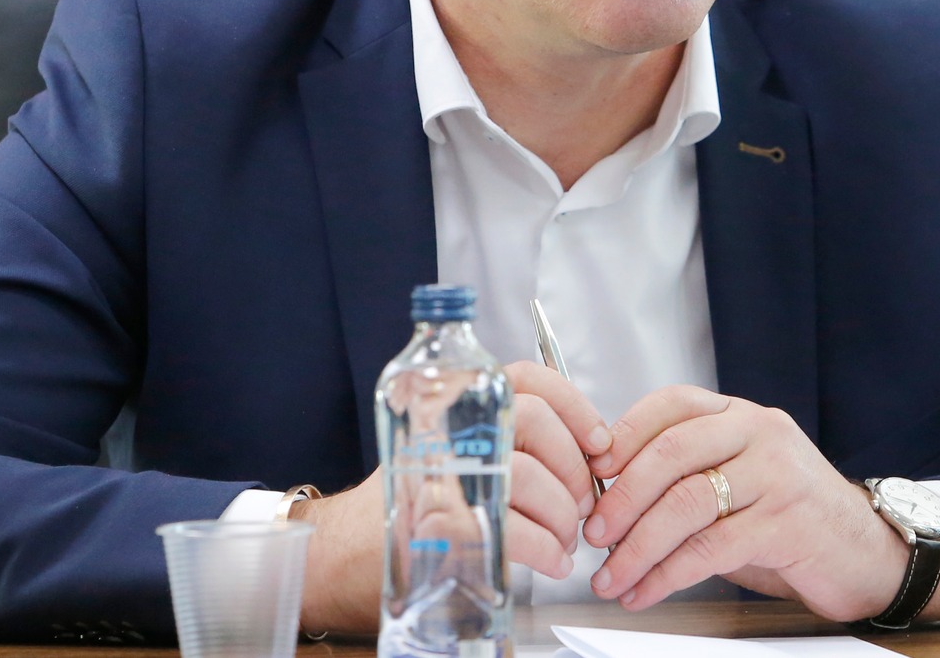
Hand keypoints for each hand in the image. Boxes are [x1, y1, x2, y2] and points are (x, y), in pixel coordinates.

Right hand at [294, 360, 612, 631]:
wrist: (339, 556)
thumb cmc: (407, 506)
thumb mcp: (451, 453)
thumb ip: (508, 441)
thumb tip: (584, 453)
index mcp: (451, 402)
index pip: (527, 378)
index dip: (575, 405)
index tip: (600, 442)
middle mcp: (445, 428)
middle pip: (535, 424)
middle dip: (574, 468)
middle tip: (580, 504)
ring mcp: (441, 476)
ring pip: (531, 480)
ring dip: (562, 516)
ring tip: (565, 539)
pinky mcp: (440, 528)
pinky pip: (516, 532)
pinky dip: (547, 549)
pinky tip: (552, 560)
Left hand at [580, 385, 939, 621]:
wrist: (866, 552)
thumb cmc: (790, 517)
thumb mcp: (738, 479)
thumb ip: (686, 474)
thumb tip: (608, 491)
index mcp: (741, 415)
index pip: (672, 404)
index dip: (624, 434)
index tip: (590, 470)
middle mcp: (760, 433)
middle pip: (673, 453)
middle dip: (622, 497)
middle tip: (593, 533)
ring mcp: (777, 475)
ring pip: (687, 503)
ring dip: (638, 545)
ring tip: (612, 575)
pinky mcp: (786, 523)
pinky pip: (710, 548)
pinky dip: (668, 574)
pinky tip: (647, 590)